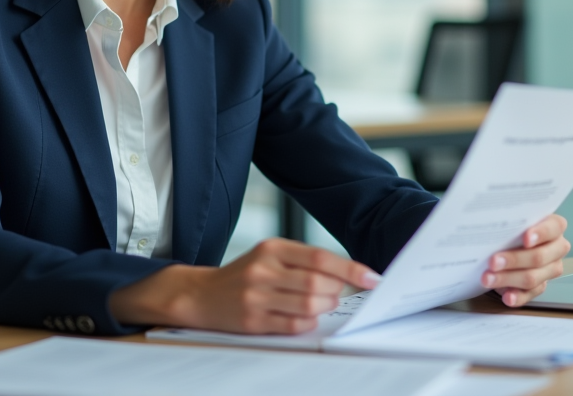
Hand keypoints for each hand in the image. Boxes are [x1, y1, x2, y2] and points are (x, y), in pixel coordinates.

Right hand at [110, 238, 380, 333]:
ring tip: (321, 303)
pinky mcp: (253, 320)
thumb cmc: (244, 275)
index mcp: (272, 248)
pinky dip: (308, 322)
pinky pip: (294, 324)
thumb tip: (346, 275)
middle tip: (338, 294)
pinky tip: (305, 316)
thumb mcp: (269, 256)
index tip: (372, 278)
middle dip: (337, 291)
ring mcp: (257, 296)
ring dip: (324, 306)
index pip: (319, 257)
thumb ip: (303, 262)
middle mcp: (264, 269)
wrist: (200, 294)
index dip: (351, 268)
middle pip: (317, 282)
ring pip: (309, 304)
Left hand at [482, 214, 569, 306]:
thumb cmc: (511, 228)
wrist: (505, 245)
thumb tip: (488, 220)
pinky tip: (506, 296)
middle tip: (493, 261)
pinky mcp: (541, 286)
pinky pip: (530, 294)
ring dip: (508, 279)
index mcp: (554, 226)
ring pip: (533, 277)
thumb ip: (508, 220)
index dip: (541, 233)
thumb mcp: (510, 221)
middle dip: (514, 260)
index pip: (554, 228)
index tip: (525, 239)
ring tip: (488, 278)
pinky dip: (517, 296)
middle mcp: (556, 248)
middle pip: (539, 257)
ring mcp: (550, 269)